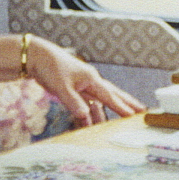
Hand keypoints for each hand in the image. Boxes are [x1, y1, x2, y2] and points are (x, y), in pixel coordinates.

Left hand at [29, 38, 144, 124]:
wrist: (37, 56)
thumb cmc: (50, 67)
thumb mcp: (61, 87)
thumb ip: (74, 102)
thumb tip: (85, 116)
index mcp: (91, 79)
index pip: (110, 96)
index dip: (122, 107)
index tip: (135, 115)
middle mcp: (90, 81)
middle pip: (113, 94)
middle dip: (127, 103)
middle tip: (141, 111)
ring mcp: (83, 84)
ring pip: (100, 100)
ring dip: (108, 111)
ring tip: (121, 120)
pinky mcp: (74, 88)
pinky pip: (87, 102)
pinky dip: (90, 113)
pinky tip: (91, 123)